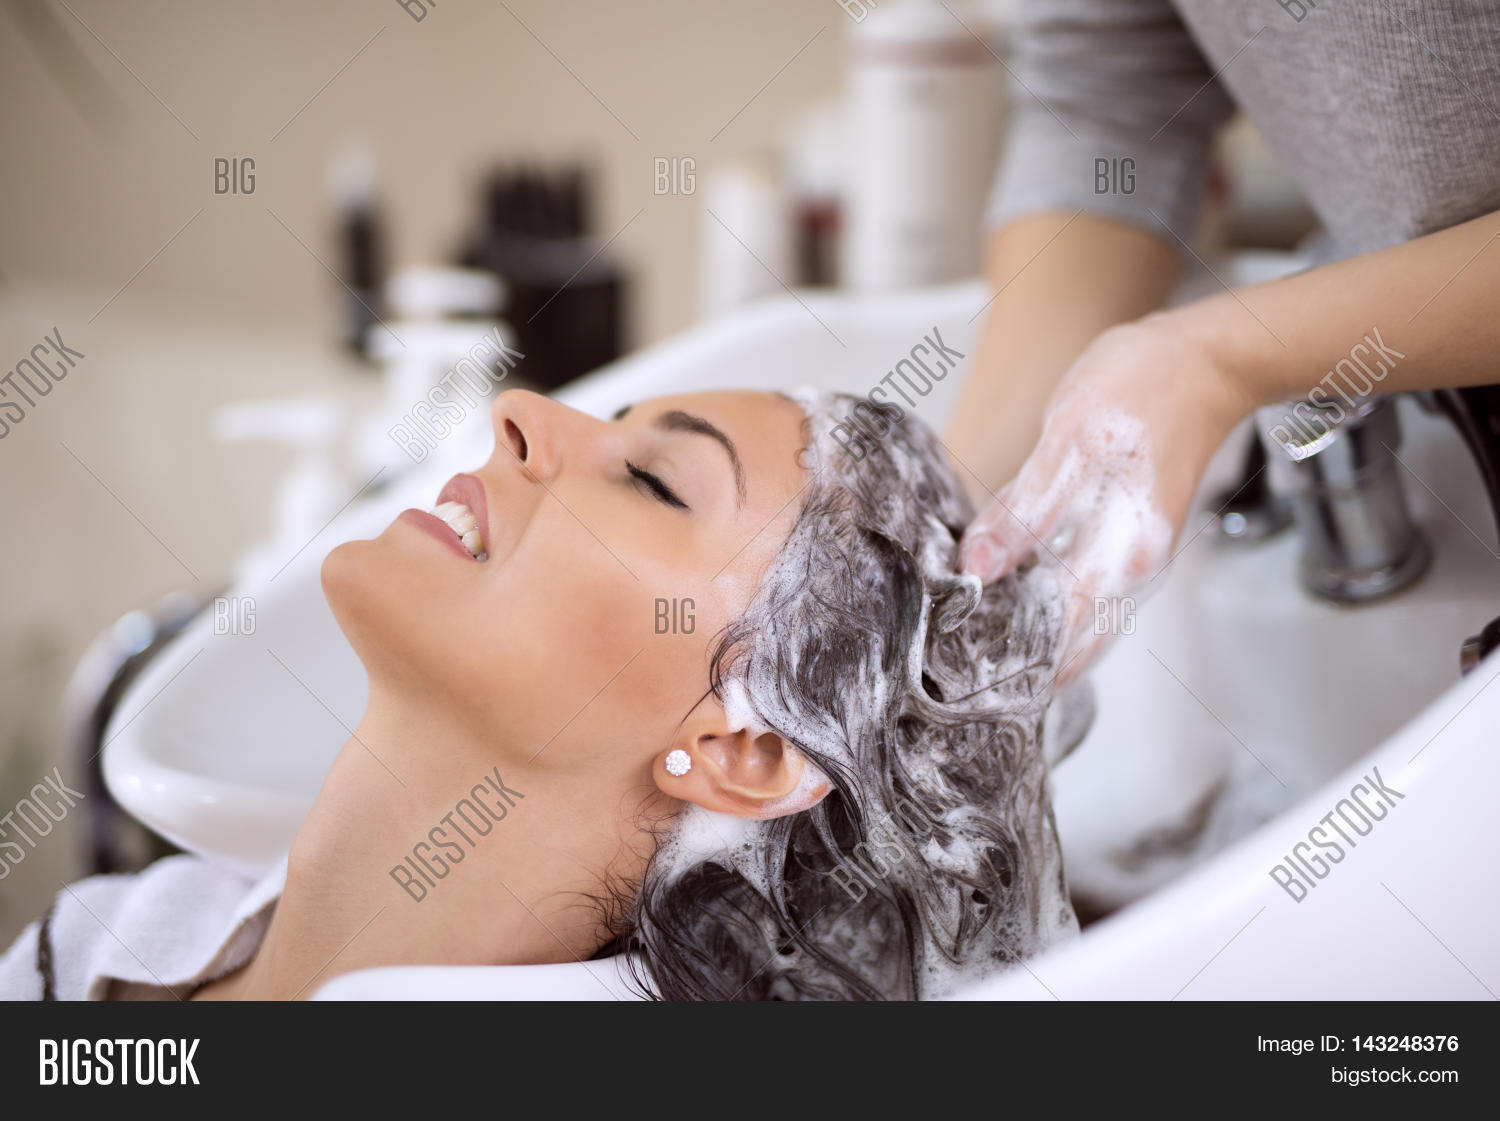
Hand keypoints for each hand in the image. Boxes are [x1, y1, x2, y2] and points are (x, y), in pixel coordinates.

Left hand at [958, 314, 1246, 681]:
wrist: (1204, 360)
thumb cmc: (1141, 390)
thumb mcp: (1067, 446)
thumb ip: (1020, 515)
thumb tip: (974, 572)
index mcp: (1121, 558)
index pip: (1055, 636)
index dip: (1003, 656)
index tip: (952, 666)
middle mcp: (1135, 572)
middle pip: (1071, 645)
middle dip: (1019, 665)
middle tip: (955, 674)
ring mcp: (1135, 559)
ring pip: (1080, 623)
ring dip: (1034, 639)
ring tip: (974, 645)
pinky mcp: (1129, 540)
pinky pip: (1085, 592)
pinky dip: (1050, 606)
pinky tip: (1012, 597)